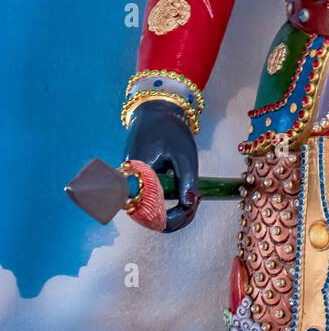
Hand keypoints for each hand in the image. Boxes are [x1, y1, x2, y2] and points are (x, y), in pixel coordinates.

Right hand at [124, 101, 198, 230]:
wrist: (155, 111)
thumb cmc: (170, 130)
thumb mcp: (185, 156)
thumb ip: (187, 183)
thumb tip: (189, 207)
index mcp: (138, 179)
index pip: (153, 216)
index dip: (175, 219)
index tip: (193, 206)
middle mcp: (129, 186)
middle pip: (151, 218)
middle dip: (176, 217)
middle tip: (197, 201)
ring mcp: (131, 185)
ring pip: (150, 212)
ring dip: (172, 210)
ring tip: (192, 195)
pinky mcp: (136, 182)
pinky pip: (149, 201)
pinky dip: (166, 201)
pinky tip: (182, 190)